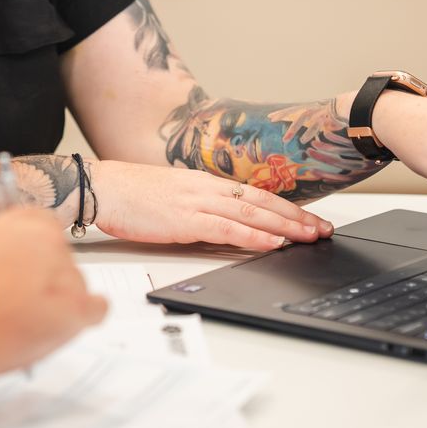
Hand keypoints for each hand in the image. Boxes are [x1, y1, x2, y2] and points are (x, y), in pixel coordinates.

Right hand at [0, 209, 106, 379]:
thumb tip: (7, 245)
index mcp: (26, 222)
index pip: (42, 222)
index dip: (31, 243)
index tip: (25, 259)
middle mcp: (52, 242)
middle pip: (58, 254)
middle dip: (44, 272)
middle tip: (21, 294)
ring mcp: (68, 275)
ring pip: (73, 282)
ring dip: (58, 296)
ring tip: (27, 317)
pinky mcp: (78, 308)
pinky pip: (97, 307)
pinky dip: (87, 314)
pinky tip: (69, 320)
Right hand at [90, 159, 333, 250]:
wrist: (102, 187)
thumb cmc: (130, 195)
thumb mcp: (173, 198)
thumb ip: (200, 208)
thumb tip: (224, 225)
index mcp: (205, 184)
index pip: (256, 195)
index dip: (287, 208)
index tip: (310, 219)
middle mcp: (207, 189)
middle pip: (262, 202)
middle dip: (297, 218)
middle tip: (324, 230)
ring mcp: (197, 203)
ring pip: (252, 214)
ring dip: (284, 227)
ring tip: (310, 238)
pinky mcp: (185, 219)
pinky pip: (227, 228)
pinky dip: (253, 236)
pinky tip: (272, 243)